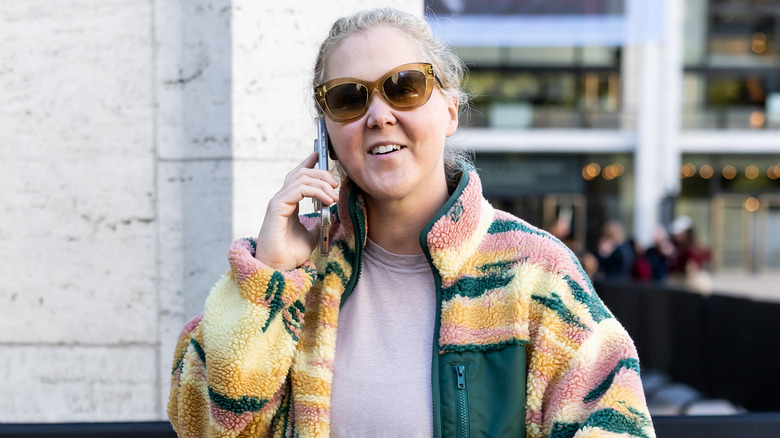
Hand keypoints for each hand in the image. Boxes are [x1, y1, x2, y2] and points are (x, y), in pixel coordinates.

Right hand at [254, 152, 338, 269]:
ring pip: (300, 178)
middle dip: (321, 173)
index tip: (320, 155)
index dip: (308, 163)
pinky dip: (316, 191)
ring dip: (322, 184)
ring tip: (334, 196)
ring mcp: (278, 201)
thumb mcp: (313, 235)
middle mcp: (282, 199)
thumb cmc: (291, 253)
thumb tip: (334, 214)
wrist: (279, 267)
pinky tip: (327, 200)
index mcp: (289, 203)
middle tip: (335, 183)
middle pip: (301, 173)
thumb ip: (320, 222)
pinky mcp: (277, 207)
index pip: (297, 176)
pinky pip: (297, 189)